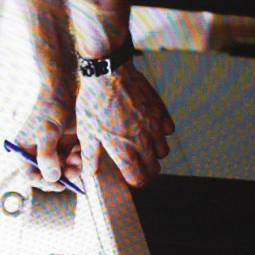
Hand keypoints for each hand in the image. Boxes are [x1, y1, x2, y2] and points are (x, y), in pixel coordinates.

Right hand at [14, 91, 81, 187]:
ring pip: (64, 170)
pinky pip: (73, 162)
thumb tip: (51, 178)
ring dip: (71, 168)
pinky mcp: (67, 147)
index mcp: (25, 150)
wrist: (66, 91)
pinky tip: (78, 152)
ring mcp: (54, 151)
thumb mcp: (47, 131)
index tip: (58, 185)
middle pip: (49, 176)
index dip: (43, 183)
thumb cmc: (50, 108)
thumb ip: (47, 155)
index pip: (31, 175)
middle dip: (62, 175)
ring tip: (76, 158)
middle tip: (72, 174)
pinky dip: (78, 160)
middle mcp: (39, 153)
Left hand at [78, 64, 174, 187]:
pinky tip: (150, 126)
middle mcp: (142, 141)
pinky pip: (168, 130)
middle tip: (137, 164)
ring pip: (164, 151)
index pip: (139, 180)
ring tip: (142, 145)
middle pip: (154, 169)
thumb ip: (91, 155)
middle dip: (147, 171)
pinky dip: (162, 132)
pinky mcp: (160, 111)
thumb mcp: (86, 131)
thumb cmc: (93, 101)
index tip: (130, 177)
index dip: (135, 181)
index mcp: (123, 150)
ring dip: (155, 152)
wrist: (108, 72)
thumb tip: (90, 173)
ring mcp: (154, 126)